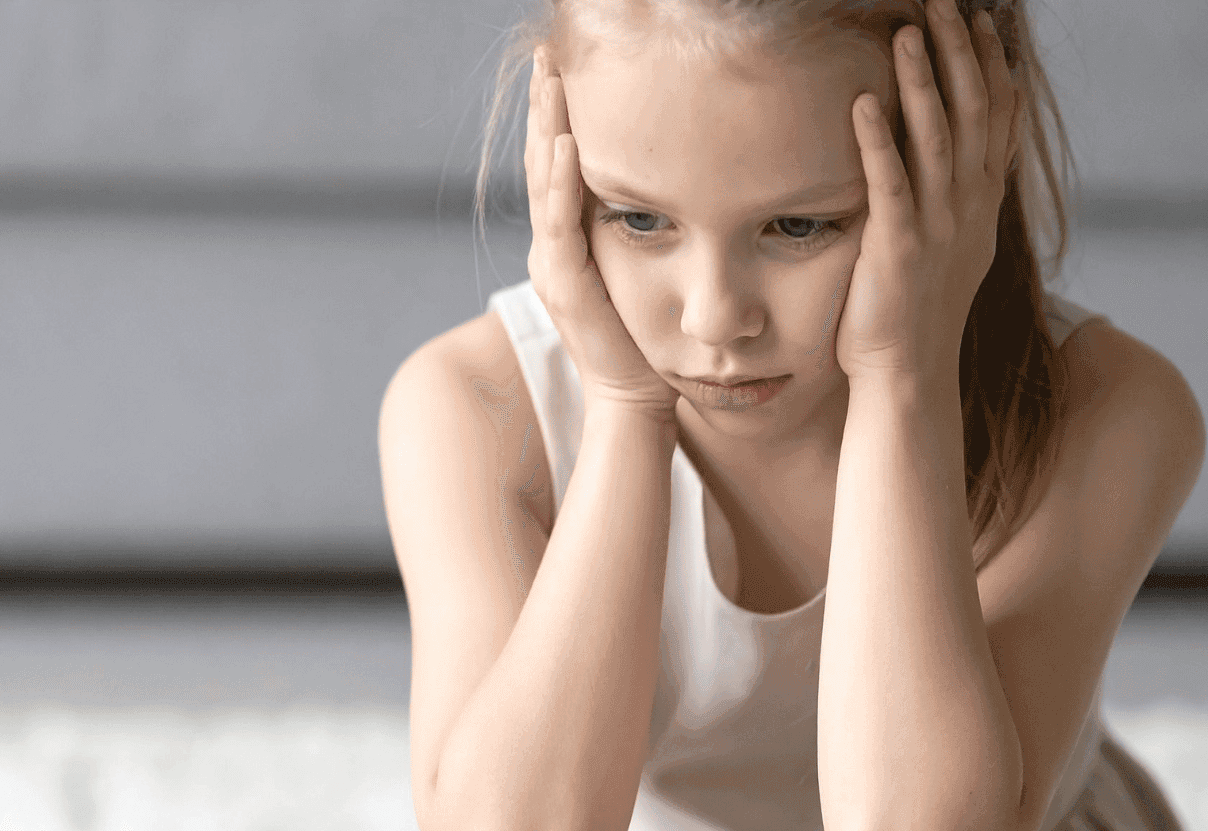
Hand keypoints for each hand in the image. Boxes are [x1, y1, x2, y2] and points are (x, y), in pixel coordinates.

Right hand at [524, 49, 680, 414]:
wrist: (636, 398)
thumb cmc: (648, 339)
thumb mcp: (644, 267)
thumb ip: (642, 226)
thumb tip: (667, 181)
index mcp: (567, 238)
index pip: (556, 162)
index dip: (554, 114)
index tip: (561, 65)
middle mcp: (550, 246)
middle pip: (539, 160)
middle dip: (543, 105)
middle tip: (545, 55)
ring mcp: (552, 265)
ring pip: (542, 183)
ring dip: (546, 128)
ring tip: (551, 82)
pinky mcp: (564, 285)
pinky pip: (559, 223)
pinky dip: (561, 181)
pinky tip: (569, 145)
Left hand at [833, 0, 1021, 385]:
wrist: (908, 372)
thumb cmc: (917, 306)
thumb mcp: (953, 240)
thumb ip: (961, 192)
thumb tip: (965, 152)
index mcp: (983, 201)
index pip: (999, 117)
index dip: (992, 65)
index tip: (984, 20)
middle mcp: (969, 207)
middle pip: (974, 112)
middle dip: (959, 53)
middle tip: (944, 3)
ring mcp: (937, 226)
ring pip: (937, 138)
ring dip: (922, 81)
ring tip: (907, 31)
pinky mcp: (899, 248)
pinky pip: (891, 185)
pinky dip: (878, 141)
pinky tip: (863, 102)